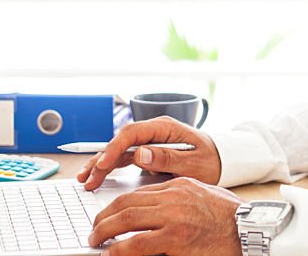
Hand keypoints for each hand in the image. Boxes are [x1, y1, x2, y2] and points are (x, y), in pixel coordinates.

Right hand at [77, 116, 221, 190]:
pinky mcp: (147, 153)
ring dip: (101, 164)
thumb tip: (140, 153)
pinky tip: (96, 176)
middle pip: (121, 141)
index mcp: (166, 128)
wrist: (221, 161)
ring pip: (119, 150)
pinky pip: (123, 158)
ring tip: (85, 179)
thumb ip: (168, 157)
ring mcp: (149, 142)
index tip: (104, 164)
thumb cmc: (211, 160)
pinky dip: (109, 167)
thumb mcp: (194, 162)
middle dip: (102, 158)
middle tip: (88, 177)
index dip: (115, 148)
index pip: (133, 133)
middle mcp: (154, 132)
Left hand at [88, 176, 242, 254]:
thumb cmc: (230, 217)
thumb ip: (179, 198)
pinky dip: (119, 249)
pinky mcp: (175, 239)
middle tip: (95, 230)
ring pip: (126, 220)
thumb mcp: (203, 196)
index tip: (107, 215)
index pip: (138, 192)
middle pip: (126, 203)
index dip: (117, 205)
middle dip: (104, 217)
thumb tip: (155, 211)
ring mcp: (173, 218)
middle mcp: (173, 198)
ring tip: (96, 241)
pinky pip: (137, 244)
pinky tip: (112, 253)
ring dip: (105, 231)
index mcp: (179, 186)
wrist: (249, 230)